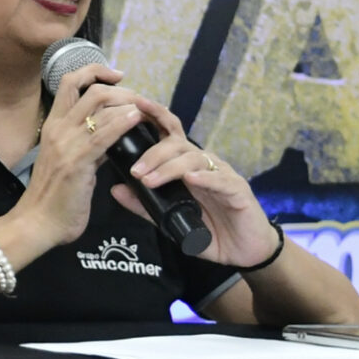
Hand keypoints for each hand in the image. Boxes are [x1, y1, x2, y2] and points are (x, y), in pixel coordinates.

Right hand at [13, 61, 149, 249]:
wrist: (38, 223)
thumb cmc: (54, 197)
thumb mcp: (68, 162)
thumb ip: (88, 145)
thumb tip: (112, 135)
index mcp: (53, 126)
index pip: (70, 82)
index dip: (95, 71)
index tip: (117, 76)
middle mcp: (58, 128)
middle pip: (90, 89)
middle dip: (120, 89)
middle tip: (139, 99)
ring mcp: (66, 143)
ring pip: (99, 104)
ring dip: (128, 102)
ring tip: (146, 109)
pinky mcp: (77, 161)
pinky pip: (104, 134)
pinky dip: (124, 122)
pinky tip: (138, 119)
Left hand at [110, 93, 277, 267]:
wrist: (243, 251)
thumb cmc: (208, 231)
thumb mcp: (170, 219)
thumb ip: (144, 205)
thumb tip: (114, 189)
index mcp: (186, 165)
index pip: (169, 135)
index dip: (155, 117)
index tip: (134, 106)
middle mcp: (204, 164)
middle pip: (177, 145)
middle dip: (153, 154)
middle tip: (134, 171)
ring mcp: (222, 175)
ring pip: (194, 160)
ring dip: (169, 168)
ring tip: (150, 180)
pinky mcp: (238, 191)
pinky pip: (220, 180)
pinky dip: (204, 178)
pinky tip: (190, 179)